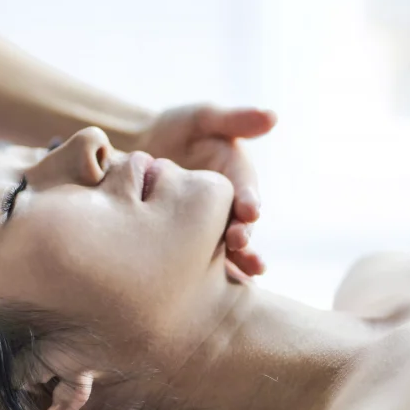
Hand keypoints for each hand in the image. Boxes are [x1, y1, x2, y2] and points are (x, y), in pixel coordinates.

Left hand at [139, 104, 275, 277]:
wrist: (138, 151)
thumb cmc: (175, 130)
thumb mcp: (202, 119)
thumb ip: (233, 119)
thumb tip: (272, 116)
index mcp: (235, 178)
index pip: (246, 191)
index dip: (249, 200)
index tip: (250, 209)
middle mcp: (228, 208)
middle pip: (240, 226)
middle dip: (243, 236)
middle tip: (238, 243)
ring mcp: (209, 228)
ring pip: (225, 250)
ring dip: (234, 261)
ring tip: (240, 272)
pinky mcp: (189, 243)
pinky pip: (200, 262)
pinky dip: (208, 277)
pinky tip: (208, 293)